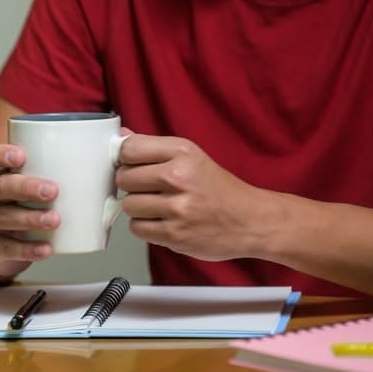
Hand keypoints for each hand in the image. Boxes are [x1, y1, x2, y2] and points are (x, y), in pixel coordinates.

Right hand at [0, 142, 59, 277]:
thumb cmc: (25, 205)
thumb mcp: (35, 183)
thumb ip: (65, 164)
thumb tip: (114, 141)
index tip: (20, 155)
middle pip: (0, 186)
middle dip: (26, 187)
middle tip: (53, 190)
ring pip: (4, 217)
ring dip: (30, 218)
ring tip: (55, 219)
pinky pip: (9, 248)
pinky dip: (29, 249)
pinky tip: (46, 248)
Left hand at [116, 134, 270, 260]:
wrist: (251, 221)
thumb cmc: (219, 189)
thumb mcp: (191, 157)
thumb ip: (153, 147)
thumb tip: (121, 136)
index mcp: (183, 152)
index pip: (129, 149)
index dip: (125, 158)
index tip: (131, 164)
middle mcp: (179, 177)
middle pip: (124, 178)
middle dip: (131, 185)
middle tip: (150, 189)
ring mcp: (177, 208)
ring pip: (128, 205)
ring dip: (138, 208)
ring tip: (159, 207)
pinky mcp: (174, 235)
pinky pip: (137, 229)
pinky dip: (145, 227)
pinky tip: (162, 222)